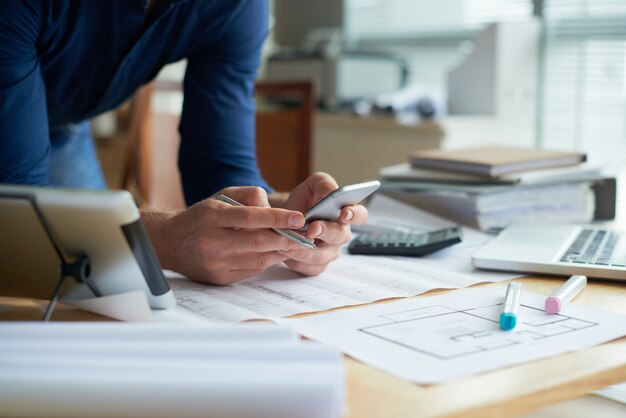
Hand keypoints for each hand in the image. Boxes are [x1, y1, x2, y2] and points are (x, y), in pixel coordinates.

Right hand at [144, 186, 306, 284]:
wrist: (171, 243)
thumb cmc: (202, 216)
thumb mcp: (221, 196)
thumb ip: (249, 196)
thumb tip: (274, 208)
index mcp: (212, 216)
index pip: (250, 217)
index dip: (277, 218)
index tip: (299, 218)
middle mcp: (212, 242)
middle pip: (258, 242)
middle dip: (286, 238)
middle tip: (306, 235)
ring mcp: (216, 263)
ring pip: (258, 259)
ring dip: (281, 252)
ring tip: (296, 243)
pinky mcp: (220, 279)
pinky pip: (252, 271)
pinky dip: (268, 261)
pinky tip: (276, 253)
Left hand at [278, 172, 367, 274]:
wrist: (286, 215)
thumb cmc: (305, 199)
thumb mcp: (315, 184)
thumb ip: (325, 186)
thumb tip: (330, 195)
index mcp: (346, 213)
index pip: (360, 215)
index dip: (354, 215)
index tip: (343, 213)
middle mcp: (341, 233)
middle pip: (340, 236)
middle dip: (325, 232)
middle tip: (311, 228)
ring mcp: (330, 251)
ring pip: (323, 256)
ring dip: (306, 250)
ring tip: (288, 242)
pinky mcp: (317, 264)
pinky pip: (311, 268)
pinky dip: (298, 262)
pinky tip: (287, 253)